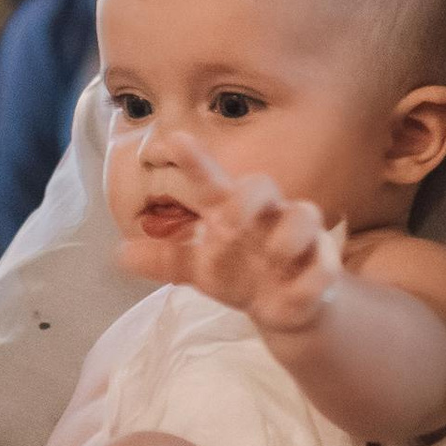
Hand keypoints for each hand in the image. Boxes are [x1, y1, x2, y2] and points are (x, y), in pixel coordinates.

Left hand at [176, 137, 343, 335]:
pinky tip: (293, 297)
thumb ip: (165, 260)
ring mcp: (299, 237)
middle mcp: (267, 214)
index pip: (210, 181)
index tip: (173, 140)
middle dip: (245, 201)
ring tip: (271, 258)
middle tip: (224, 226)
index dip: (195, 161)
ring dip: (288, 236)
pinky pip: (325, 265)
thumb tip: (120, 254)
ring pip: (306, 215)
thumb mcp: (199, 269)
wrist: (285, 305)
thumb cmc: (240, 272)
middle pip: (263, 184)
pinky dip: (311, 280)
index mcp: (232, 210)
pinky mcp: (323, 265)